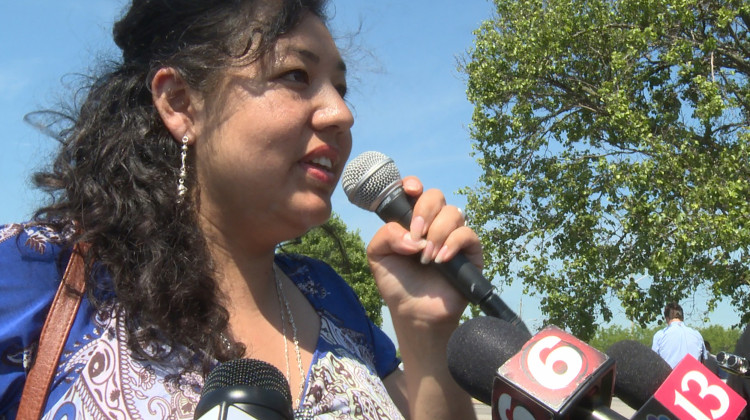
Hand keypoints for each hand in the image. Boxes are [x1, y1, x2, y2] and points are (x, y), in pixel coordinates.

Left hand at [366, 176, 482, 329]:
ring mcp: (453, 235)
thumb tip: (412, 236)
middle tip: (415, 236)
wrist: (414, 312)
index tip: (410, 191)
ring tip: (426, 258)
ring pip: (454, 212)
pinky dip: (453, 243)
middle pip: (436, 196)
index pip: (416, 191)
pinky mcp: (470, 251)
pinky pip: (468, 233)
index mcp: (411, 220)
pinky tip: (441, 260)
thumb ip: (385, 235)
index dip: (413, 184)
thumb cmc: (397, 282)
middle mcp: (433, 223)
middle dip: (425, 211)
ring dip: (437, 233)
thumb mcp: (378, 255)